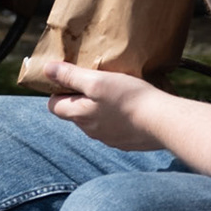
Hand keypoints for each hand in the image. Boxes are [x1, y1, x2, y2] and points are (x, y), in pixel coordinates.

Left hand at [31, 59, 166, 150]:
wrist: (163, 123)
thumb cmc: (129, 98)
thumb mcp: (97, 81)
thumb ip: (71, 76)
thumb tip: (47, 69)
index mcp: (79, 116)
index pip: (54, 106)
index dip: (58, 91)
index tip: (72, 78)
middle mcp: (90, 131)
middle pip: (75, 113)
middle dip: (80, 98)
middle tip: (96, 81)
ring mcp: (109, 138)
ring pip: (95, 121)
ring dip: (100, 108)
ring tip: (115, 92)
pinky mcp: (126, 142)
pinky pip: (114, 128)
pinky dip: (117, 117)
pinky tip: (131, 107)